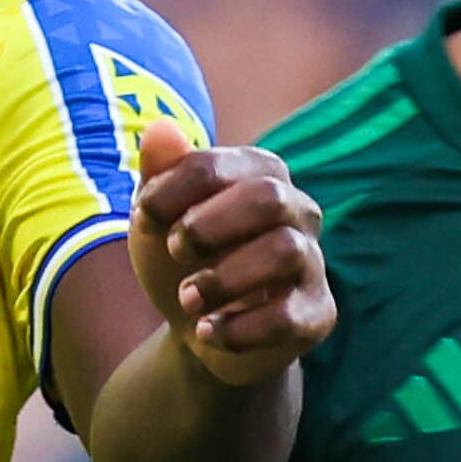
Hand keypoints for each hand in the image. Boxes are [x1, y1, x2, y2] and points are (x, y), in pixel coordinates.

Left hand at [129, 120, 333, 387]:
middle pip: (268, 197)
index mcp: (259, 174)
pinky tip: (207, 332)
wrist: (197, 328)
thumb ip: (158, 175)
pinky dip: (239, 328)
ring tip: (188, 299)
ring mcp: (312, 262)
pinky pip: (289, 316)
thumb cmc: (181, 260)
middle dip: (208, 225)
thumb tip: (160, 129)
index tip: (142, 217)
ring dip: (224, 278)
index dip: (171, 190)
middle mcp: (296, 210)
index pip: (215, 165)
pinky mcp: (318, 313)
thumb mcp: (159, 219)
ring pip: (285, 251)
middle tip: (174, 250)